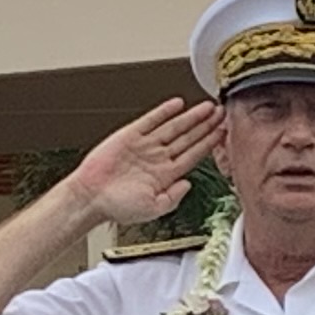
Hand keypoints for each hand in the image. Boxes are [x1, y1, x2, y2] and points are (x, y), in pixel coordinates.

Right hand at [68, 100, 220, 230]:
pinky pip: (151, 120)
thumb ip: (174, 197)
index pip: (194, 155)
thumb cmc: (116, 206)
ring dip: (192, 117)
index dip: (210, 143)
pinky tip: (177, 105)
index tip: (224, 133)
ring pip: (174, 127)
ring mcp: (145, 146)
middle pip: (189, 138)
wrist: (90, 197)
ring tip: (208, 107)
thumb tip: (189, 184)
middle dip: (207, 126)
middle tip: (223, 113)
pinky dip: (164, 112)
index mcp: (165, 175)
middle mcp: (158, 158)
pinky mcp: (130, 136)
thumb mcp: (153, 209)